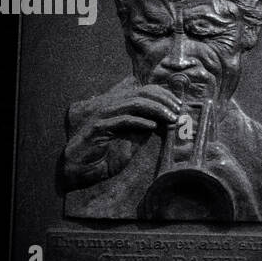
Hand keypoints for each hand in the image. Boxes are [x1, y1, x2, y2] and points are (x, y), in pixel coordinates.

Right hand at [61, 81, 184, 188]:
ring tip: (170, 118)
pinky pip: (123, 120)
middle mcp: (111, 106)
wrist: (83, 169)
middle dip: (163, 100)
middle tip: (178, 110)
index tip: (178, 105)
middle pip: (141, 93)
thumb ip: (144, 128)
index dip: (163, 95)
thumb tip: (164, 120)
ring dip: (156, 109)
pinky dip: (140, 121)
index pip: (144, 90)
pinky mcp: (99, 128)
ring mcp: (104, 115)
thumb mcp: (131, 139)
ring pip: (134, 103)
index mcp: (119, 106)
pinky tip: (153, 126)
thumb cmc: (106, 156)